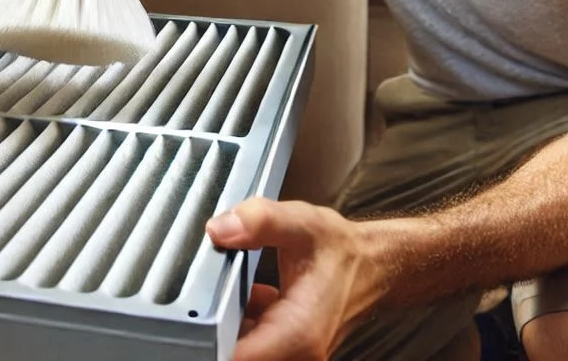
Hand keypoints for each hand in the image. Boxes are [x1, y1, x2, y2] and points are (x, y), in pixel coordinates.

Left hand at [207, 198, 381, 360]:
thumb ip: (260, 220)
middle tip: (208, 288)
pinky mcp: (288, 351)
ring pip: (240, 347)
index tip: (195, 313)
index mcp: (297, 333)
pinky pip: (252, 343)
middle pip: (233, 352)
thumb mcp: (302, 223)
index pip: (235, 356)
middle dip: (213, 323)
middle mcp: (296, 355)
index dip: (208, 338)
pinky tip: (243, 294)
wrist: (372, 266)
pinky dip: (239, 321)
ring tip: (227, 286)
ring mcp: (292, 356)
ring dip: (225, 321)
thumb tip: (220, 229)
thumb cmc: (342, 250)